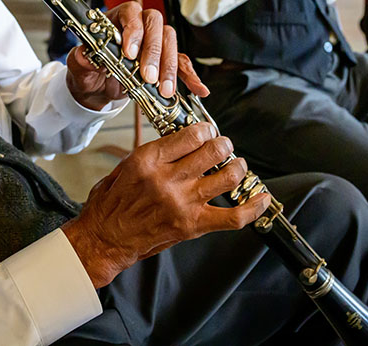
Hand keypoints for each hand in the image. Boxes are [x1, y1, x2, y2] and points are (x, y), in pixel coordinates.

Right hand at [61, 122, 269, 286]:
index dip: (205, 129)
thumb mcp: (125, 166)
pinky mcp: (192, 225)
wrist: (104, 238)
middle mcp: (168, 179)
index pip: (191, 134)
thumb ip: (154, 152)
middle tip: (223, 145)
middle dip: (223, 143)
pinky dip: (253, 207)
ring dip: (238, 166)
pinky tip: (262, 198)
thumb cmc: (112, 204)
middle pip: (213, 151)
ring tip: (237, 164)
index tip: (207, 130)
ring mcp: (183, 203)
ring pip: (227, 177)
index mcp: (149, 160)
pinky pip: (233, 217)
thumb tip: (181, 138)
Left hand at [66, 2, 208, 107]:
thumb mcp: (79, 68)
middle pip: (155, 25)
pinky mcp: (165, 60)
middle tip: (148, 76)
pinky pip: (182, 63)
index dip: (133, 29)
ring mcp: (155, 42)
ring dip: (170, 66)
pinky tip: (198, 89)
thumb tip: (82, 55)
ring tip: (165, 90)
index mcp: (117, 18)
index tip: (129, 53)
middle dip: (153, 51)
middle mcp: (139, 25)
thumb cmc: (89, 70)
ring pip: (170, 42)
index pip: (130, 12)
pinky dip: (190, 76)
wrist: (97, 88)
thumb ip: (79, 61)